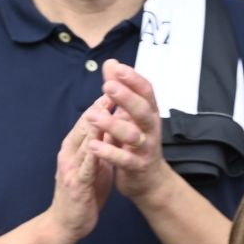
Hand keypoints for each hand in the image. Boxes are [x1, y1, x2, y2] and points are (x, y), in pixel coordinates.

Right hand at [48, 96, 113, 243]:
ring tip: (110, 104)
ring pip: (85, 139)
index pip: (87, 119)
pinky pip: (88, 164)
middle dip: (100, 104)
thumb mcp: (92, 166)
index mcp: (73, 148)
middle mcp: (69, 153)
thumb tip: (111, 128)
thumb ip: (99, 147)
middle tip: (115, 84)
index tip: (116, 84)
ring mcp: (71, 168)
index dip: (101, 101)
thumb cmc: (81, 196)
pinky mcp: (77, 184)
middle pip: (85, 123)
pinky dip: (96, 150)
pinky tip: (105, 140)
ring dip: (98, 121)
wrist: (65, 226)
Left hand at [88, 60, 169, 202]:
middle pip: (142, 110)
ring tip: (92, 115)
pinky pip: (123, 160)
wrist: (149, 181)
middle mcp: (151, 129)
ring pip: (132, 135)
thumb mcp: (130, 115)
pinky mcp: (137, 167)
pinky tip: (92, 145)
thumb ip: (119, 90)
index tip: (117, 68)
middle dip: (127, 97)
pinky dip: (108, 153)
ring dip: (112, 124)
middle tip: (108, 86)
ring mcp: (145, 149)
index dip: (133, 79)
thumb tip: (111, 62)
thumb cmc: (137, 143)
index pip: (146, 91)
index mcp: (149, 113)